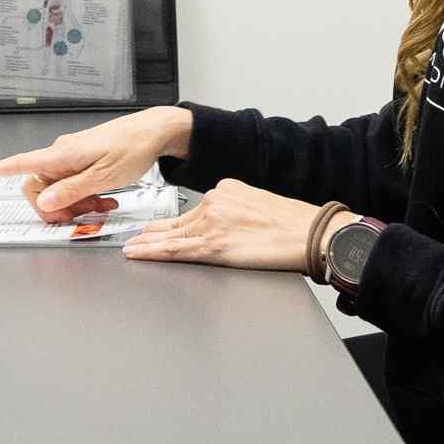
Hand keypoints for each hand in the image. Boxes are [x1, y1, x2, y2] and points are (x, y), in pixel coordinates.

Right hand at [0, 106, 192, 223]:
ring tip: (101, 206)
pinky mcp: (80, 162)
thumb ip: (73, 189)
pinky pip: (71, 184)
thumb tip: (45, 201)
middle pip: (37, 187)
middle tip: (81, 216)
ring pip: (57, 189)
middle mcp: (61, 154)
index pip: (21, 162)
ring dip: (74, 204)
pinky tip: (103, 199)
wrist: (153, 131)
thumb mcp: (105, 175)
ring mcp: (70, 158)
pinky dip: (83, 196)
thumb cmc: (133, 146)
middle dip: (55, 207)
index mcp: (63, 154)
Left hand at [122, 178, 355, 269]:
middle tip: (133, 237)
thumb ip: (234, 211)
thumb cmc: (294, 225)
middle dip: (153, 231)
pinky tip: (138, 254)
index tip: (157, 226)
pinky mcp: (214, 245)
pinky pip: (175, 250)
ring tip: (130, 249)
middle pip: (176, 221)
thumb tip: (223, 226)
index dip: (172, 221)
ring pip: (170, 236)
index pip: (191, 209)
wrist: (313, 234)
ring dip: (146, 243)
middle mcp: (215, 201)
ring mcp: (212, 223)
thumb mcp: (257, 205)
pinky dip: (152, 252)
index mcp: (226, 189)